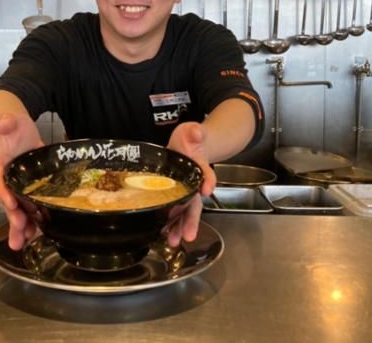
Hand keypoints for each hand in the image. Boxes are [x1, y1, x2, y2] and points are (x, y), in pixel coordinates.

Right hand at [0, 113, 43, 249]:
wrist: (18, 130)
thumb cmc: (12, 127)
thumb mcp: (10, 121)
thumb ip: (7, 122)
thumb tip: (5, 121)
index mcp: (0, 166)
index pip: (0, 181)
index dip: (5, 193)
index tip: (12, 203)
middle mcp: (8, 181)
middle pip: (8, 202)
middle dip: (13, 219)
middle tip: (19, 233)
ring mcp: (19, 187)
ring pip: (19, 211)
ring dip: (21, 228)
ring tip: (23, 244)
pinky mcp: (31, 189)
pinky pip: (31, 208)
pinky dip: (34, 222)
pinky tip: (37, 235)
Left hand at [166, 122, 215, 246]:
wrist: (188, 145)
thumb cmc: (190, 139)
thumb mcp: (192, 131)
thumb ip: (195, 132)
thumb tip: (196, 131)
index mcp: (199, 167)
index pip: (205, 175)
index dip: (207, 181)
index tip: (206, 189)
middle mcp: (194, 183)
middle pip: (195, 203)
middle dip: (192, 219)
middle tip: (189, 235)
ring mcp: (185, 192)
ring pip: (185, 212)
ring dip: (180, 227)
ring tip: (174, 241)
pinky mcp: (175, 196)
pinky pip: (173, 212)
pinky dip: (170, 224)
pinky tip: (164, 235)